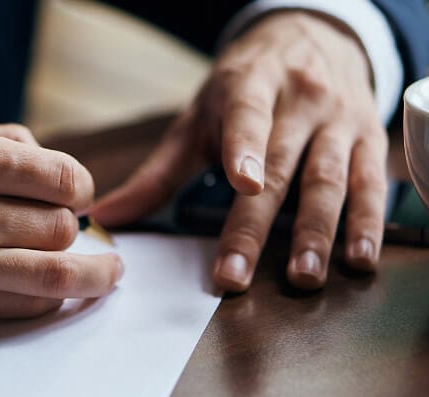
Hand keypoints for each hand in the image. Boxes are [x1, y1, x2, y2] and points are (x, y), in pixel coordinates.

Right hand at [0, 123, 122, 320]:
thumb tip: (41, 159)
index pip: (57, 173)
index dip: (79, 183)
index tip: (76, 190)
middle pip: (62, 225)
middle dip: (78, 224)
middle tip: (76, 227)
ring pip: (56, 274)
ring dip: (92, 274)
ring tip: (107, 274)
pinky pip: (19, 307)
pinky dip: (48, 299)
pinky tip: (55, 293)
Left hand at [92, 11, 386, 290]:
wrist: (311, 36)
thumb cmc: (243, 86)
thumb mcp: (197, 117)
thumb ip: (157, 172)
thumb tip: (107, 215)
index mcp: (250, 86)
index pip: (247, 116)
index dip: (244, 148)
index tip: (241, 182)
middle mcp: (300, 100)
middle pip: (280, 168)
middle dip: (257, 225)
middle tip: (236, 276)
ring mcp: (339, 120)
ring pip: (329, 180)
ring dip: (317, 232)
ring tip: (302, 276)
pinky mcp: (369, 139)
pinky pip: (372, 184)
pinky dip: (366, 223)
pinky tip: (358, 259)